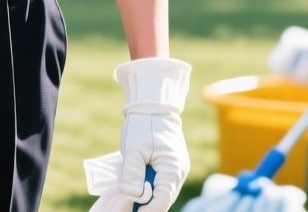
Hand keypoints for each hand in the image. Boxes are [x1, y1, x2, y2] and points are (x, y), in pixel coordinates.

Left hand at [88, 58, 190, 211]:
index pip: (162, 200)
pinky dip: (149, 186)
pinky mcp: (170, 165)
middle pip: (164, 198)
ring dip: (148, 195)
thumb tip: (132, 196)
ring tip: (130, 196)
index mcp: (173, 169)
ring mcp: (176, 169)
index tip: (133, 211)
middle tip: (128, 205)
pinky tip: (136, 184)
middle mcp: (179, 172)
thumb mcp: (133, 149)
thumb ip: (132, 174)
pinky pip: (161, 182)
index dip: (148, 209)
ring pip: (162, 191)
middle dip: (147, 204)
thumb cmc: (143, 125)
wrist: (153, 105)